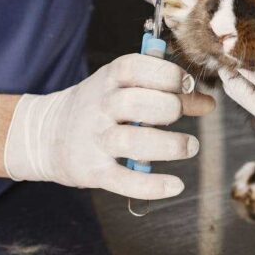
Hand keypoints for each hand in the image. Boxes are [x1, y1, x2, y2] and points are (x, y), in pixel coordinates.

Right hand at [4, 54, 215, 198]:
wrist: (45, 134)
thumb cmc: (101, 107)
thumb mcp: (126, 89)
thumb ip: (168, 93)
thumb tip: (209, 102)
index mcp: (110, 79)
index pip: (135, 68)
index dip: (165, 74)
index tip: (186, 84)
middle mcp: (100, 107)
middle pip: (135, 103)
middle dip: (168, 108)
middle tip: (180, 116)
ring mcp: (95, 139)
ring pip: (131, 142)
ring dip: (167, 145)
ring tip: (191, 146)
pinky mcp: (93, 171)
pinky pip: (123, 181)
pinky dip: (151, 186)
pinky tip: (176, 185)